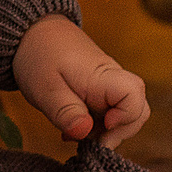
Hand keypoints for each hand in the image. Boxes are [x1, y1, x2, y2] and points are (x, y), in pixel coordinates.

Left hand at [14, 15, 148, 147]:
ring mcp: (108, 85)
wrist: (33, 30)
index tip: (102, 125)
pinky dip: (96, 125)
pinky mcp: (101, 91)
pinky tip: (74, 126)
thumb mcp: (45, 88)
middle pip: (138, 110)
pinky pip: (110, 112)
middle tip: (87, 140)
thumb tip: (84, 132)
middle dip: (118, 133)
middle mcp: (112, 79)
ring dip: (105, 132)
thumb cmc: (39, 55)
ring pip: (125, 114)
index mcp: (102, 76)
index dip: (125, 118)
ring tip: (75, 133)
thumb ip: (66, 111)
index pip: (134, 96)